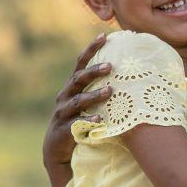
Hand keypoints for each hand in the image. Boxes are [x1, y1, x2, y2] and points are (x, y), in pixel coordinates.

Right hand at [42, 34, 113, 168]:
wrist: (58, 150)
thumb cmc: (80, 123)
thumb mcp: (88, 105)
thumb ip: (101, 91)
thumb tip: (129, 77)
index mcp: (72, 88)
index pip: (80, 64)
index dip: (91, 50)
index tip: (104, 36)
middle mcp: (65, 97)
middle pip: (78, 79)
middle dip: (93, 71)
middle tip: (110, 66)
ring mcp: (62, 113)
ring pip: (78, 101)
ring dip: (94, 95)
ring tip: (110, 91)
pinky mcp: (63, 130)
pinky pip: (76, 124)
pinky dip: (89, 121)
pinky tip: (101, 119)